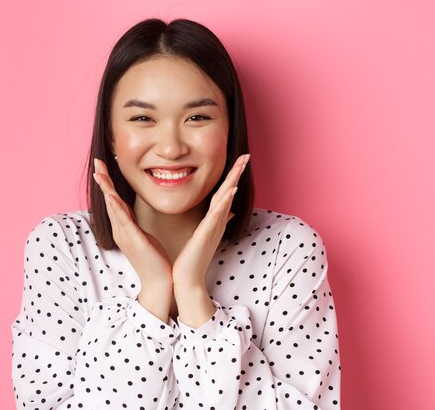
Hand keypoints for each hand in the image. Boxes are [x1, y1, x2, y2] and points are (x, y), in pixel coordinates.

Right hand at [93, 159, 173, 321]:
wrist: (160, 282)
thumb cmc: (155, 260)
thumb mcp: (144, 236)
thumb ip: (136, 224)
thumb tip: (132, 213)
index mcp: (124, 228)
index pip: (114, 201)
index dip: (108, 184)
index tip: (103, 167)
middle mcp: (120, 230)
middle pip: (109, 201)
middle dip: (103, 181)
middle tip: (97, 163)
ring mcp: (125, 236)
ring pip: (113, 208)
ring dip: (106, 189)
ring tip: (100, 173)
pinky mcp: (134, 241)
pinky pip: (123, 221)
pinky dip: (116, 207)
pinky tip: (112, 196)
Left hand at [172, 154, 249, 325]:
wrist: (188, 278)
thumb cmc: (193, 258)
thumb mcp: (206, 236)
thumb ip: (217, 222)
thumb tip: (230, 211)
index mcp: (214, 220)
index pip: (225, 194)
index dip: (233, 177)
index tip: (239, 161)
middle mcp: (217, 222)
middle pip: (229, 192)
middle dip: (237, 173)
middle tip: (247, 156)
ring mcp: (213, 227)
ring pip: (225, 200)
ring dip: (233, 182)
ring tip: (241, 166)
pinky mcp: (207, 234)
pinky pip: (217, 215)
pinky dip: (225, 202)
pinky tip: (230, 190)